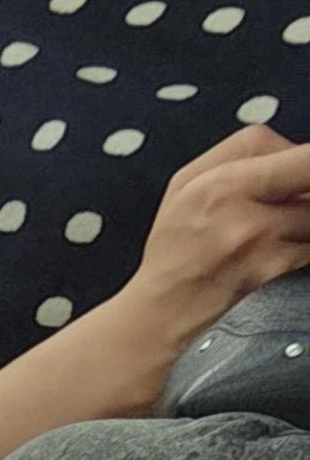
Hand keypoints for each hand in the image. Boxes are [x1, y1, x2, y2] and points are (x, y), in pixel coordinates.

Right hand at [109, 124, 309, 378]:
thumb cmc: (174, 249)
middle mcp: (243, 211)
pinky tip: (281, 249)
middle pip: (309, 173)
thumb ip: (236, 155)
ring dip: (305, 217)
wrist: (163, 313)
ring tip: (281, 226)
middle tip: (292, 199)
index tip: (300, 167)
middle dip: (305, 184)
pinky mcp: (275, 272)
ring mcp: (262, 244)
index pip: (288, 146)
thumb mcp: (185, 186)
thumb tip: (287, 148)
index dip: (303, 156)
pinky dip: (303, 244)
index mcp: (219, 182)